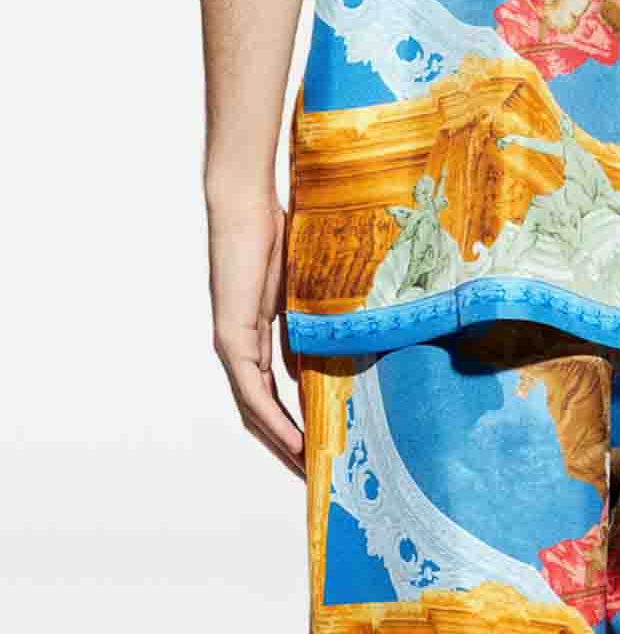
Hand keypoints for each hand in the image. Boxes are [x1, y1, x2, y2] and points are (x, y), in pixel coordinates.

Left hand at [208, 198, 304, 478]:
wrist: (244, 207)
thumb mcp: (298, 286)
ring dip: (279, 443)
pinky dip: (273, 421)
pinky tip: (294, 441)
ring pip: (254, 410)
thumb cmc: (272, 231)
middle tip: (313, 472)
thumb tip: (327, 346)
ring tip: (305, 470)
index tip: (315, 443)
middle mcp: (237, 348)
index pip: (269, 392)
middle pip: (259, 411)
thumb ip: (306, 318)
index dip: (289, 421)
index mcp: (253, 335)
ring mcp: (232, 346)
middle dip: (284, 444)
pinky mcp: (232, 339)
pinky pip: (253, 392)